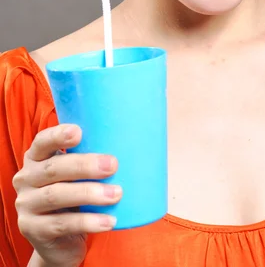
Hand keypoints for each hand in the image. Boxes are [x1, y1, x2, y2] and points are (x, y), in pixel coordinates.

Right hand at [12, 124, 121, 266]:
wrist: (60, 241)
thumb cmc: (74, 196)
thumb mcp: (76, 175)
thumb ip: (89, 158)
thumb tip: (129, 141)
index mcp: (36, 158)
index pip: (42, 141)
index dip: (58, 135)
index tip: (79, 132)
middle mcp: (26, 179)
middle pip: (54, 168)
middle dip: (84, 165)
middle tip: (113, 165)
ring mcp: (26, 205)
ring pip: (56, 196)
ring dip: (89, 193)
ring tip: (117, 194)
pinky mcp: (32, 230)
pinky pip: (62, 224)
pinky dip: (88, 222)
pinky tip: (109, 221)